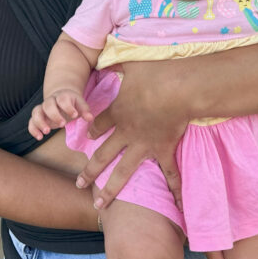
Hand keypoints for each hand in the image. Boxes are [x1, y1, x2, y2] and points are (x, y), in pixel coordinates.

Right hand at [28, 88, 92, 139]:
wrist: (61, 98)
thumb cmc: (73, 104)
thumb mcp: (80, 105)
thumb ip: (85, 111)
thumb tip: (90, 118)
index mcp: (62, 97)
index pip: (63, 99)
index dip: (68, 107)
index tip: (75, 115)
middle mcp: (50, 101)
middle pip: (47, 104)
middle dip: (54, 115)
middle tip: (62, 125)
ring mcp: (42, 109)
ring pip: (36, 112)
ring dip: (40, 122)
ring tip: (47, 132)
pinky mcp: (37, 117)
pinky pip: (31, 121)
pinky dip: (33, 129)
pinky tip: (39, 137)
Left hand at [77, 60, 186, 210]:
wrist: (178, 87)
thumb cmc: (154, 72)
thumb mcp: (131, 61)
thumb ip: (118, 59)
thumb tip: (109, 51)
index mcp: (117, 112)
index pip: (97, 126)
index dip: (90, 132)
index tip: (86, 138)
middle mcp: (126, 132)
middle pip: (102, 155)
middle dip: (90, 171)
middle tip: (79, 184)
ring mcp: (144, 144)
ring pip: (123, 172)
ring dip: (111, 189)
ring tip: (99, 204)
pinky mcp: (163, 149)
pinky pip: (168, 173)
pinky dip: (174, 190)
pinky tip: (176, 207)